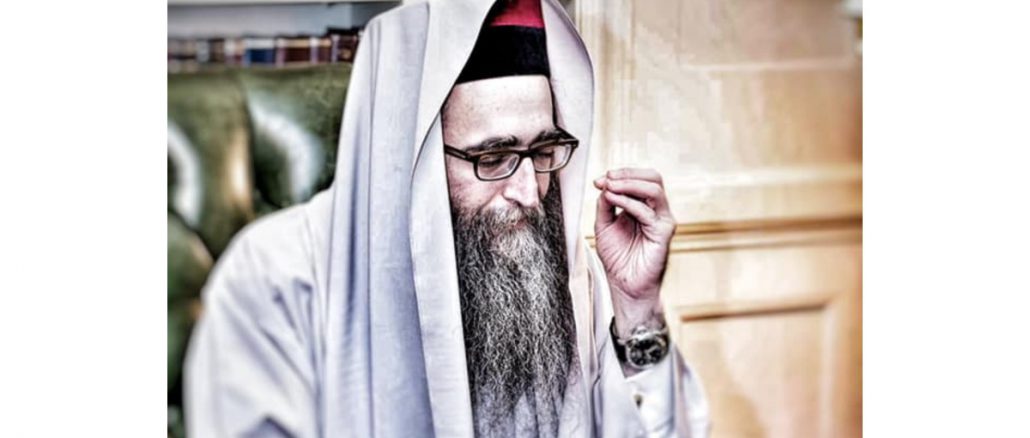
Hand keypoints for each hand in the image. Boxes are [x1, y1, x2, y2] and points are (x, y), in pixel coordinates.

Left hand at [593, 168, 675, 334]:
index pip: (640, 179)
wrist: (624, 285)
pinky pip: (648, 211)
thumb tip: (605, 183)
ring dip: (629, 183)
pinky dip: (629, 202)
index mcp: (643, 206)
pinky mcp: (663, 232)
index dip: (620, 174)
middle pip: (653, 177)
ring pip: (654, 189)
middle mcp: (655, 210)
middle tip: (607, 178)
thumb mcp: (604, 225)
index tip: (598, 180)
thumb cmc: (618, 259)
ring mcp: (661, 220)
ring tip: (610, 186)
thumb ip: (605, 204)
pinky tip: (614, 201)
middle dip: (628, 174)